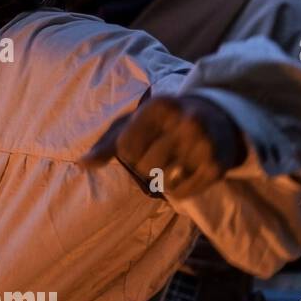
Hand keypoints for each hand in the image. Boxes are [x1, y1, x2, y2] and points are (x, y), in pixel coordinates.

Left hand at [82, 95, 246, 198]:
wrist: (218, 116)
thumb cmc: (165, 122)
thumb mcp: (136, 122)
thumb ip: (109, 143)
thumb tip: (81, 164)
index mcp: (160, 107)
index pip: (126, 148)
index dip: (129, 154)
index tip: (143, 145)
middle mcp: (185, 121)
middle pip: (145, 166)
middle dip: (146, 168)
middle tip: (159, 157)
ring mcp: (204, 143)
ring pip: (163, 181)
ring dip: (161, 180)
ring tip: (171, 165)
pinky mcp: (216, 165)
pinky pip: (183, 192)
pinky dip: (177, 191)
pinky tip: (184, 175)